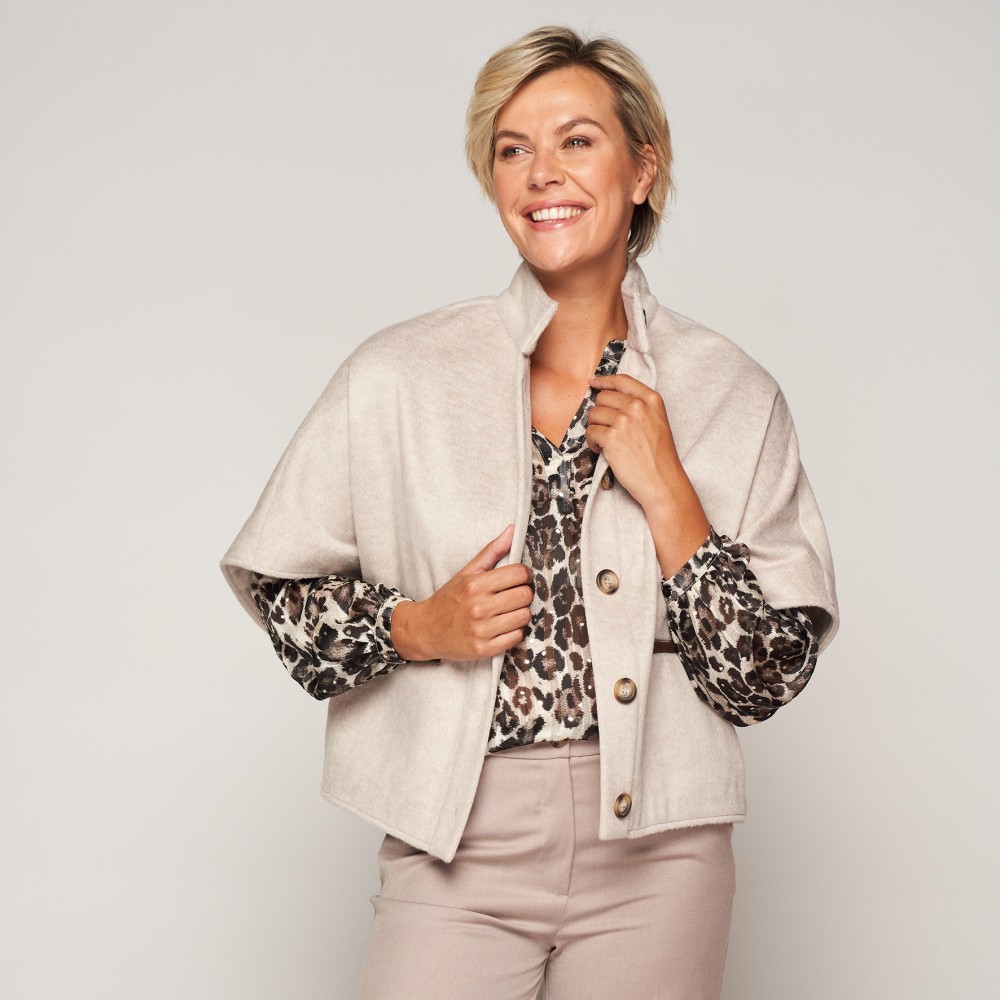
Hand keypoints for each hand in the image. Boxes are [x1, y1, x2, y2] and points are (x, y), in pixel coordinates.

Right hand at [390, 524, 533, 661]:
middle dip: (523, 593)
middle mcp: (479, 607)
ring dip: (520, 613)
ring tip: (507, 611)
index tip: (517, 579)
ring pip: (524, 616)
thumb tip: (512, 530)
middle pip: (525, 595)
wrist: (425, 630)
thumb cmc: (448, 599)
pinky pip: (516, 637)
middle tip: (513, 595)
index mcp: (475, 585)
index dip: (523, 575)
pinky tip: (502, 626)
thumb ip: (491, 552)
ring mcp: (482, 630)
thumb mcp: (466, 572)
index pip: (519, 574)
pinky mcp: (484, 649)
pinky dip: (514, 631)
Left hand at [586, 373, 683, 509]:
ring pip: (594, 414)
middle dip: (600, 412)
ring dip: (595, 428)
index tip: (593, 382)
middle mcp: (638, 406)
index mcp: (651, 399)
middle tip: (606, 428)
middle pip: (603, 397)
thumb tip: (610, 397)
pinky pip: (591, 432)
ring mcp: (624, 421)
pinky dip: (592, 442)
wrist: (662, 481)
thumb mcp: (658, 421)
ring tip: (605, 442)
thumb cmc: (660, 456)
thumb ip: (640, 406)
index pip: (621, 380)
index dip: (604, 381)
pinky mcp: (612, 438)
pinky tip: (602, 450)